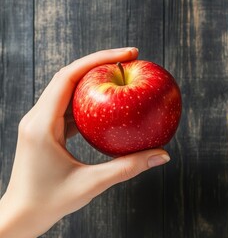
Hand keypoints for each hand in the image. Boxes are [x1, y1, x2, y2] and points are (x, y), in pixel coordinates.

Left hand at [0, 48, 170, 237]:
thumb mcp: (92, 184)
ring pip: (68, 89)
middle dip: (99, 63)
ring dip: (94, 80)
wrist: (22, 215)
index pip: (68, 77)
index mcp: (41, 124)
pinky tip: (110, 104)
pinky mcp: (45, 130)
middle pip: (68, 76)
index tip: (128, 54)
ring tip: (121, 75)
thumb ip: (128, 167)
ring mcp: (40, 123)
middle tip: (131, 59)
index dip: (98, 59)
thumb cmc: (50, 202)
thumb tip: (162, 155)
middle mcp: (37, 117)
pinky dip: (91, 100)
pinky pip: (69, 107)